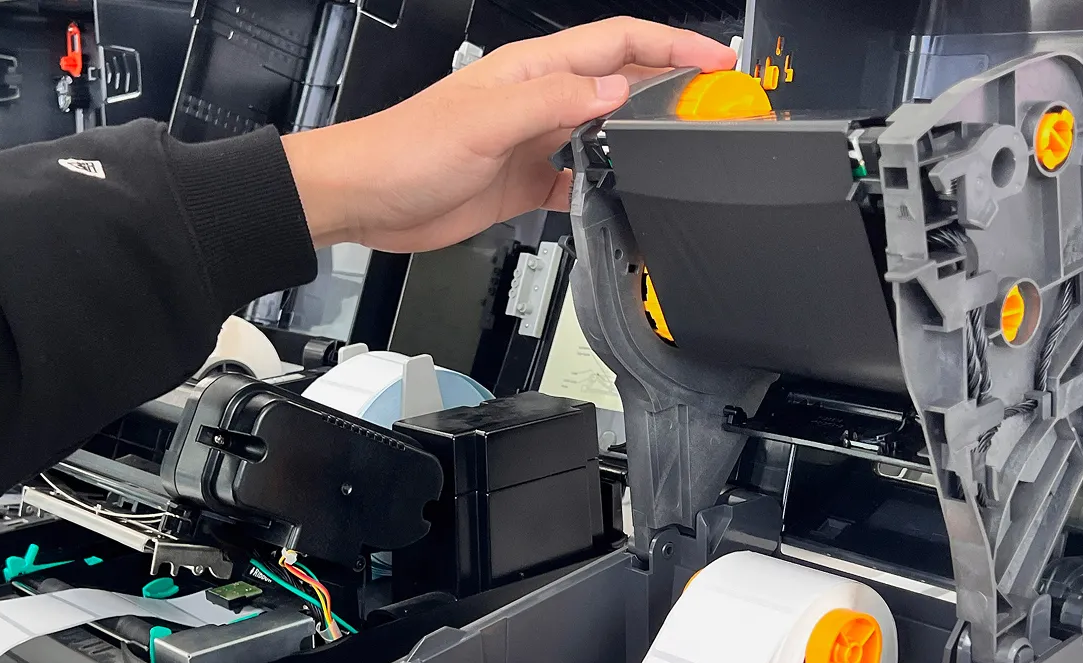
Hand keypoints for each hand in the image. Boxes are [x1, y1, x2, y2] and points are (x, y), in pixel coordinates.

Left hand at [282, 18, 734, 251]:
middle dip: (673, 85)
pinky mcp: (521, 181)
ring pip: (605, 131)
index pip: (619, 44)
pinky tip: (621, 198)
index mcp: (532, 70)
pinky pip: (577, 179)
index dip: (673, 46)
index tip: (717, 61)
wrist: (363, 199)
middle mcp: (537, 99)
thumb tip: (615, 91)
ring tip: (685, 148)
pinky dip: (603, 187)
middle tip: (718, 103)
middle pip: (622, 82)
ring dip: (644, 137)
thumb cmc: (404, 150)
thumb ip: (552, 102)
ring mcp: (532, 140)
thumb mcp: (483, 122)